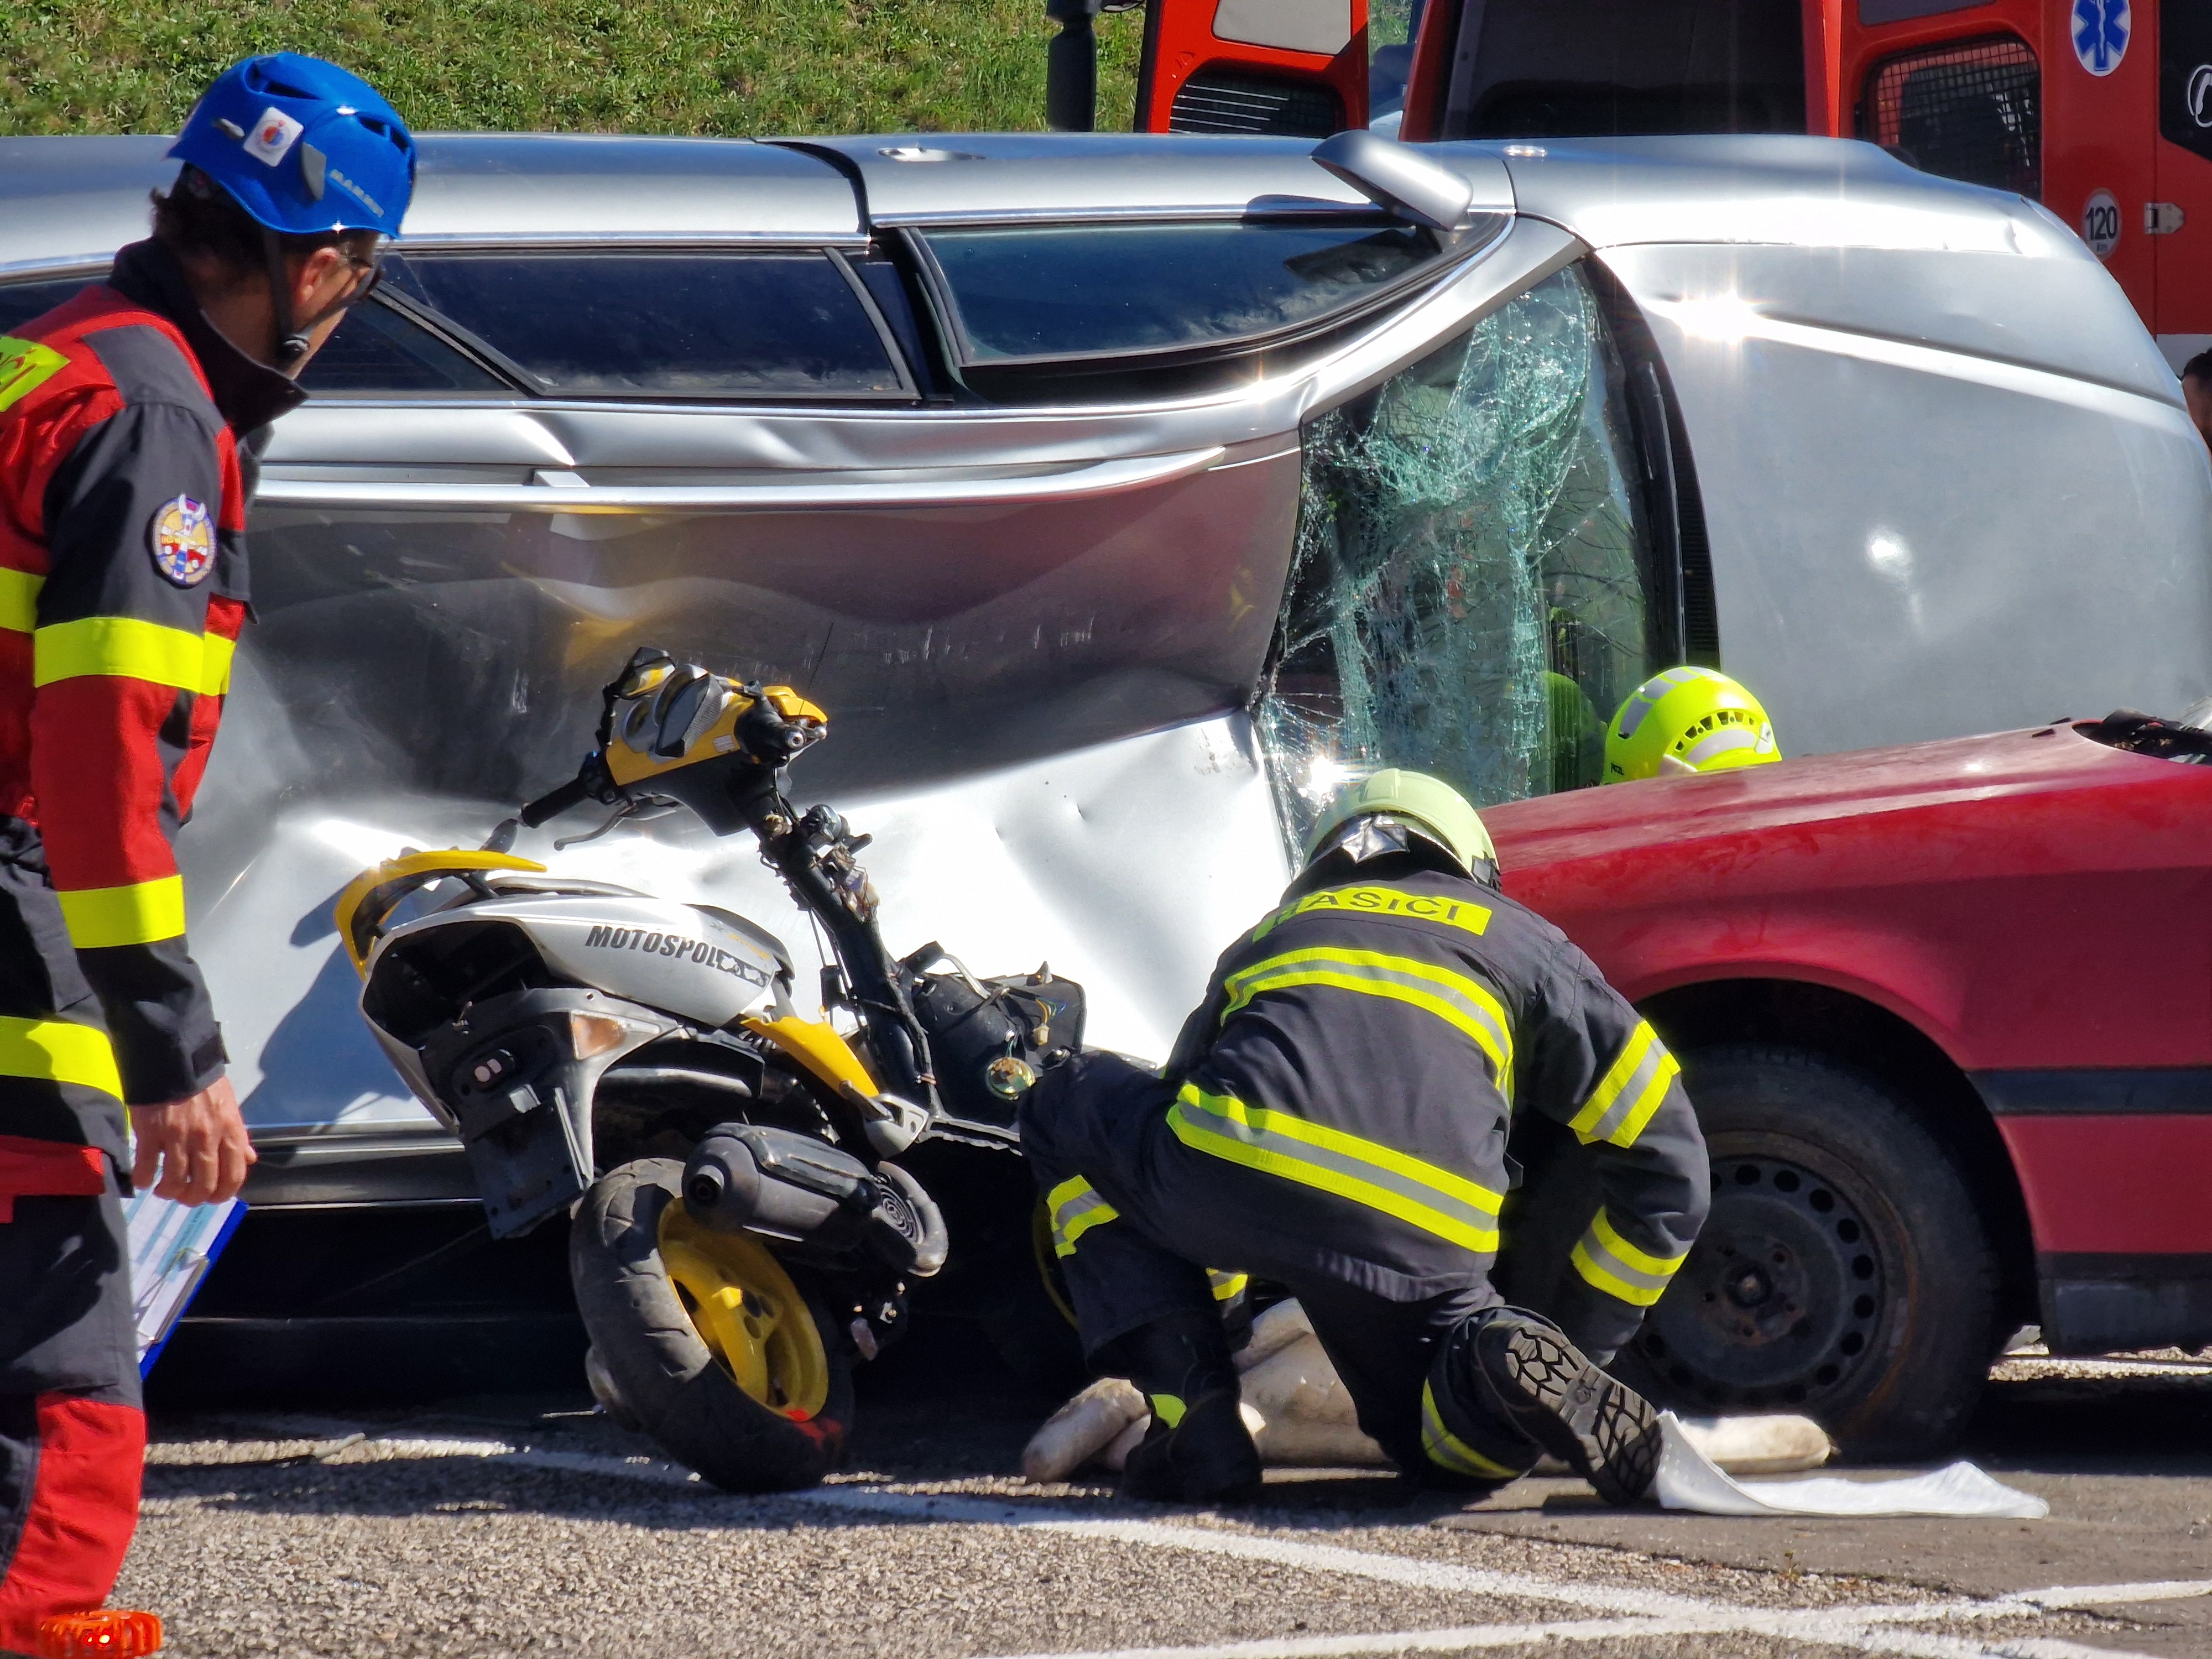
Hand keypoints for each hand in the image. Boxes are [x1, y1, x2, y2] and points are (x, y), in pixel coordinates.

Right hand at [130, 1075, 255, 1204]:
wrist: (174, 1058)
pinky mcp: (151, 1133)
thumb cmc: (203, 1083)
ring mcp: (178, 1137)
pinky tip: (143, 1179)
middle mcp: (207, 1137)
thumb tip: (249, 1158)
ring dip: (169, 1192)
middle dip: (193, 1198)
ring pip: (175, 1181)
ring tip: (164, 1189)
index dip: (223, 1194)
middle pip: (203, 1185)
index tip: (212, 1197)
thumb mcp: (229, 1106)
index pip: (234, 1175)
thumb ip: (238, 1136)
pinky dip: (144, 1180)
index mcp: (230, 1131)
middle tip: (184, 1196)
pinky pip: (146, 1168)